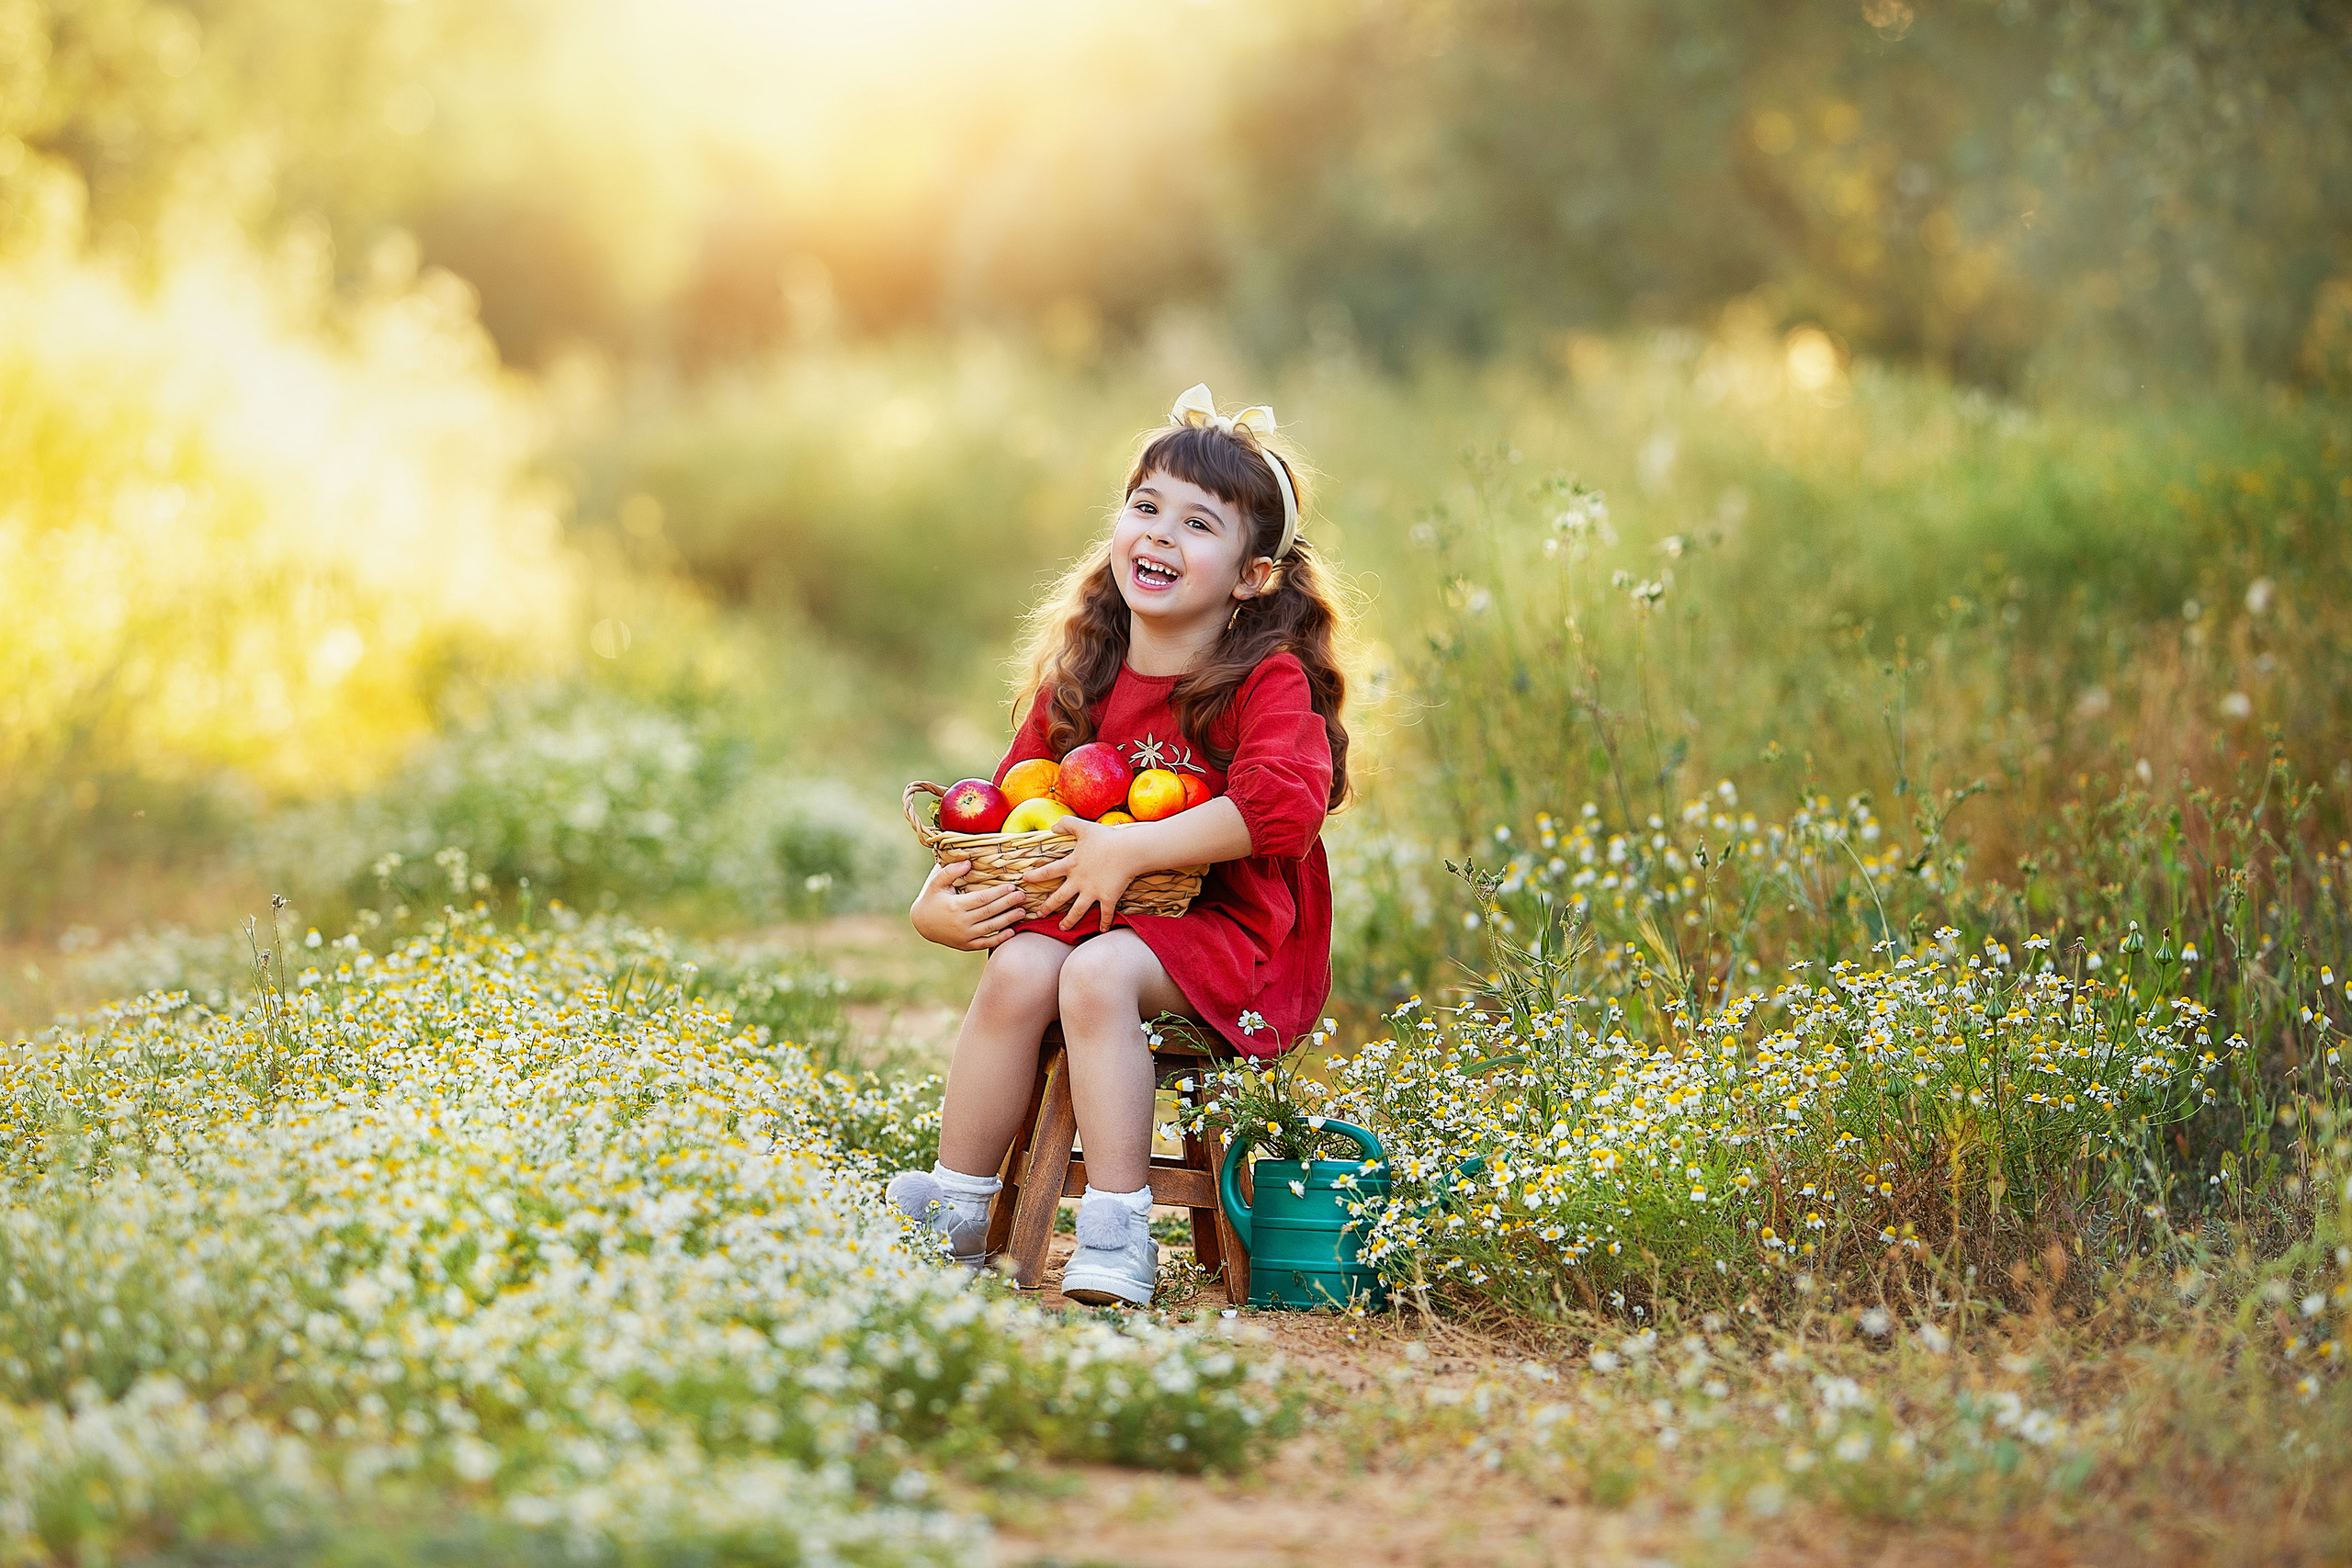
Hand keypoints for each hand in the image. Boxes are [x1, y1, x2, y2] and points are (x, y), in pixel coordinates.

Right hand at [909, 860, 1030, 950]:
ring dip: (1008, 920)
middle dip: (1008, 903)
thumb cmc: (932, 898)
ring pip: (990, 927)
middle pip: (990, 912)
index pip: (982, 898)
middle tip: (1023, 896)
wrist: (922, 923)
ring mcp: (964, 936)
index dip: (998, 893)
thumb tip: (968, 862)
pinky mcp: (966, 945)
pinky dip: (999, 939)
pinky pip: (985, 943)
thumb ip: (951, 871)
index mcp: (956, 905)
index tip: (1012, 886)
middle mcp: (961, 922)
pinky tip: (1012, 932)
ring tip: (1022, 912)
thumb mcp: (936, 882)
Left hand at [1026, 816, 1139, 933]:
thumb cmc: (1106, 838)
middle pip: (1058, 897)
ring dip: (1069, 921)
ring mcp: (1093, 892)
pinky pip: (1105, 913)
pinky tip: (1102, 930)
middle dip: (1047, 907)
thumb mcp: (1083, 827)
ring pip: (1077, 911)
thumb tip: (1053, 826)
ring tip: (1062, 928)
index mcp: (1071, 865)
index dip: (1035, 876)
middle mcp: (1079, 881)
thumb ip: (1067, 824)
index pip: (1047, 872)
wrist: (1129, 850)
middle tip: (1039, 914)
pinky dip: (1104, 922)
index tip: (1025, 880)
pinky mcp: (1108, 898)